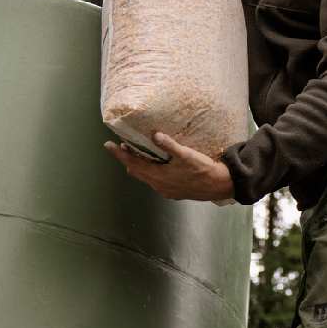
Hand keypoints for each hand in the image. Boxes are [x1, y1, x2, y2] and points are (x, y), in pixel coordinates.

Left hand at [105, 132, 233, 202]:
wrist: (218, 185)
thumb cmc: (203, 170)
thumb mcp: (186, 155)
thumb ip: (169, 145)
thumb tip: (155, 135)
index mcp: (158, 176)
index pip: (133, 162)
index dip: (119, 154)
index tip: (108, 145)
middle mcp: (158, 185)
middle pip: (136, 171)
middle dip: (127, 159)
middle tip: (120, 147)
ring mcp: (165, 190)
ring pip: (145, 177)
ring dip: (138, 165)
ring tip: (134, 154)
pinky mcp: (173, 192)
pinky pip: (154, 181)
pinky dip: (149, 172)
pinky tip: (154, 166)